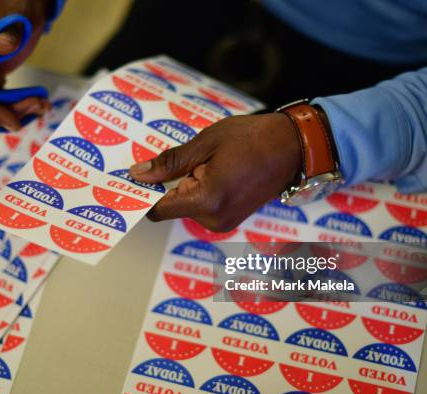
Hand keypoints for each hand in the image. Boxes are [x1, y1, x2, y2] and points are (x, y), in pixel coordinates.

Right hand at [0, 0, 52, 130]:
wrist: (25, 2)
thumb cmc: (15, 4)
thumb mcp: (14, 19)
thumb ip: (7, 35)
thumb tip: (1, 46)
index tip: (12, 120)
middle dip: (9, 110)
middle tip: (38, 105)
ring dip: (17, 109)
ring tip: (42, 103)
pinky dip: (17, 104)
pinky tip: (37, 101)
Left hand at [129, 114, 301, 231]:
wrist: (294, 148)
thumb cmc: (252, 138)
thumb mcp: (205, 143)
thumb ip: (169, 162)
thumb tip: (138, 175)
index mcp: (206, 200)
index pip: (157, 209)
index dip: (141, 194)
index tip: (132, 178)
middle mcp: (214, 219)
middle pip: (170, 208)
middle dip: (166, 185)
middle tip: (178, 158)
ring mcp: (224, 222)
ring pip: (185, 207)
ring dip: (184, 186)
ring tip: (204, 161)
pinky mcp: (230, 219)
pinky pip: (201, 207)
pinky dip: (197, 191)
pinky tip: (211, 170)